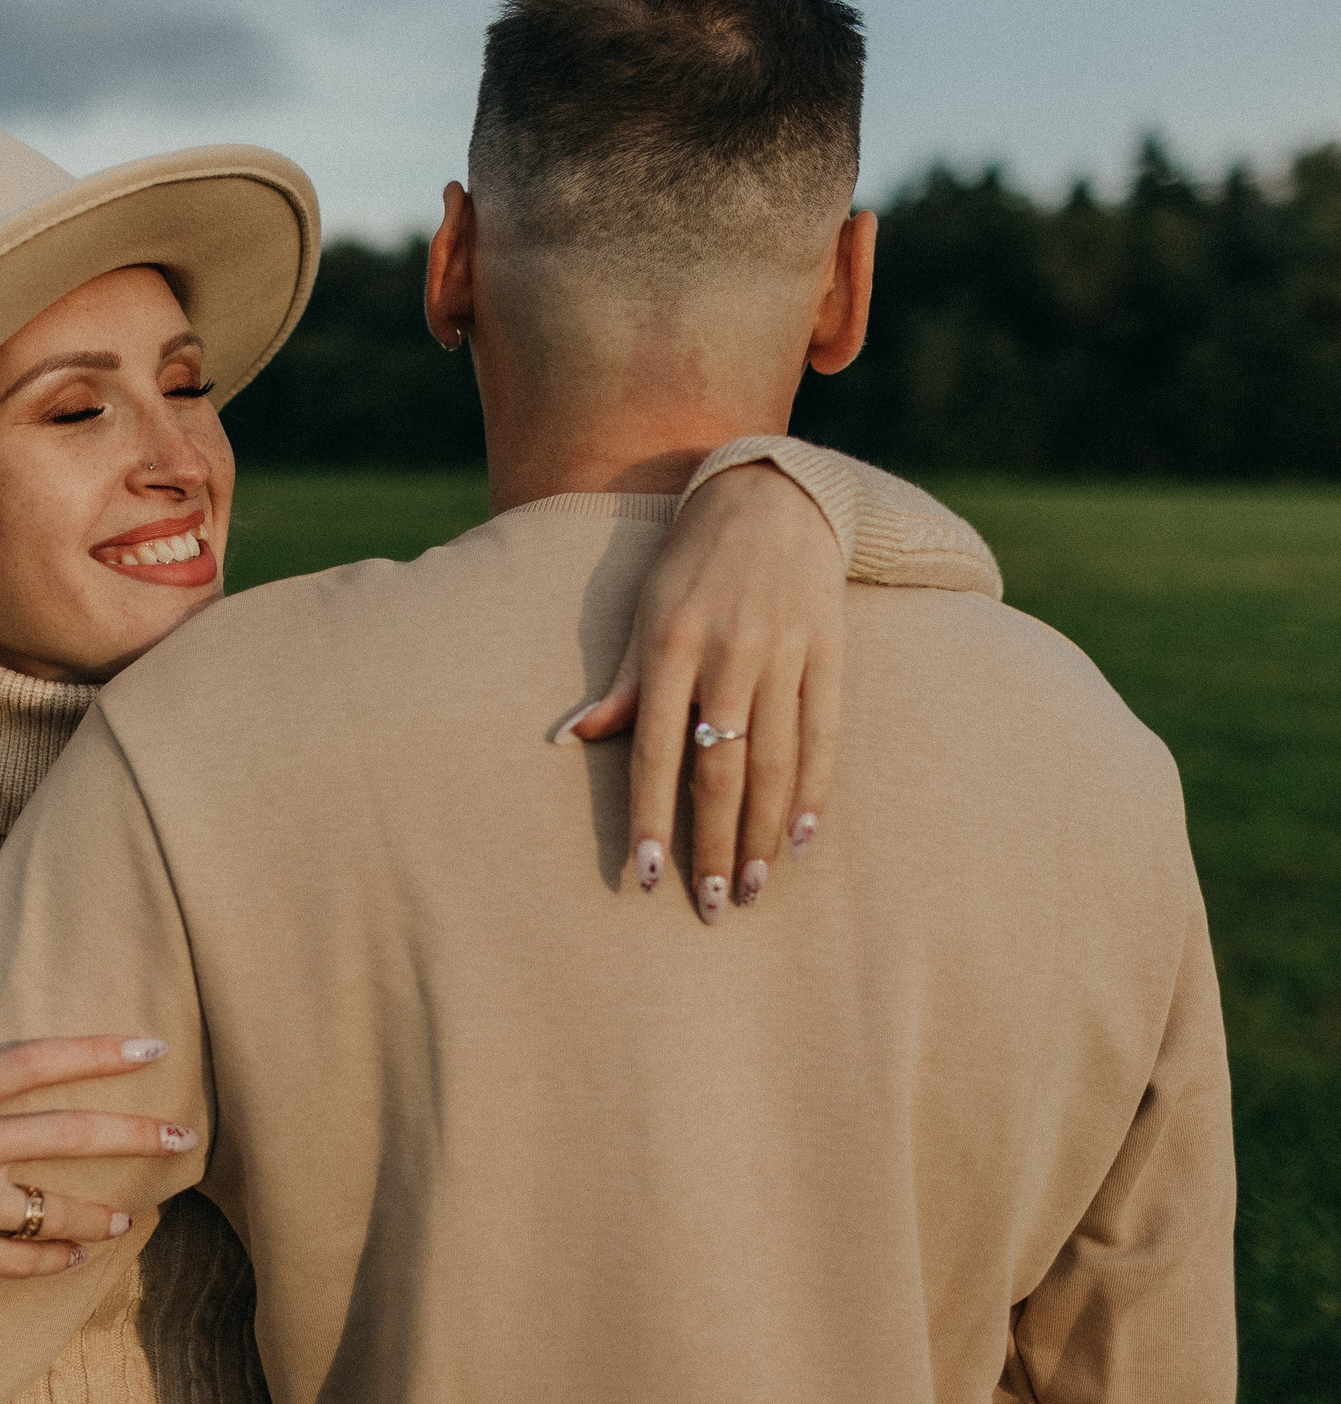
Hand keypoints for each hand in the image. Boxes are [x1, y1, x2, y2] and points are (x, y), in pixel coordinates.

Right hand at [0, 939, 190, 1331]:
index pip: (33, 1061)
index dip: (97, 1052)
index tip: (150, 1047)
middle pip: (63, 1133)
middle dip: (132, 1134)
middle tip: (183, 1137)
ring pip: (50, 1206)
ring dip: (98, 1210)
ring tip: (134, 1213)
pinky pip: (17, 1260)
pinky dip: (54, 1260)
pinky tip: (83, 1256)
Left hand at [562, 462, 840, 919]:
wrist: (772, 495)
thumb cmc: (690, 563)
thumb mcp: (644, 612)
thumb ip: (621, 683)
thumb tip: (572, 740)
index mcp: (671, 647)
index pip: (657, 752)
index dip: (650, 818)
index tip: (645, 877)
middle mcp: (728, 653)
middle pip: (721, 769)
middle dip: (715, 845)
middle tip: (712, 908)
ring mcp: (784, 654)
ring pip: (777, 762)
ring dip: (764, 833)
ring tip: (754, 889)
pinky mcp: (830, 652)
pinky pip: (825, 734)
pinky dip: (815, 790)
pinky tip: (802, 838)